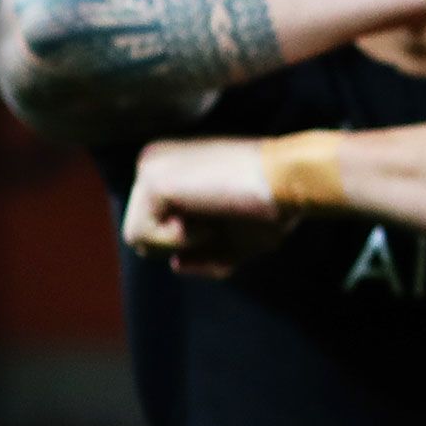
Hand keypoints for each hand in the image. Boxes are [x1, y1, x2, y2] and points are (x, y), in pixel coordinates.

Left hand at [124, 137, 296, 277]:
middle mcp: (154, 160)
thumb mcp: (234, 241)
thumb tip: (175, 264)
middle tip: (221, 224)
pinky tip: (208, 216)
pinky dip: (179, 239)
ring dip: (180, 242)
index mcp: (170, 167)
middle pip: (139, 231)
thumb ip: (203, 254)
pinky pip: (143, 235)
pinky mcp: (152, 180)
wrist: (290, 179)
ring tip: (213, 218)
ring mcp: (149, 167)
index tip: (226, 221)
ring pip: (135, 236)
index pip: (154, 223)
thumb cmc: (271, 206)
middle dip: (182, 244)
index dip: (191, 240)